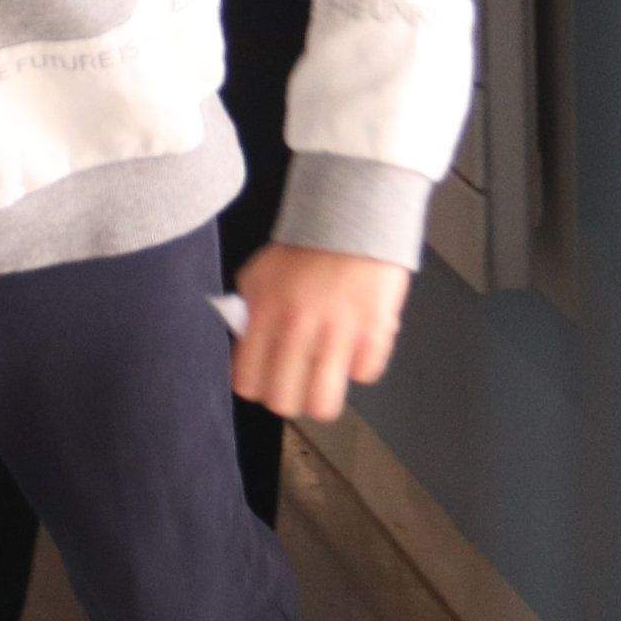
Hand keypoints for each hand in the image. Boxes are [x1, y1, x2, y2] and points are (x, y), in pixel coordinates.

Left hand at [229, 243, 409, 424]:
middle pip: (284, 402)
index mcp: (265, 312)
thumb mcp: (260, 274)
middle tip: (296, 390)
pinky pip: (364, 375)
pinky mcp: (374, 330)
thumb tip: (245, 345)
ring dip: (323, 400)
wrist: (353, 216)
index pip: (247, 380)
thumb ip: (249, 311)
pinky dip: (361, 367)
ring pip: (324, 403)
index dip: (255, 388)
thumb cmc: (306, 248)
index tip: (263, 384)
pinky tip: (355, 349)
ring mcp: (338, 330)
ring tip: (324, 386)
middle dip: (289, 401)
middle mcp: (299, 325)